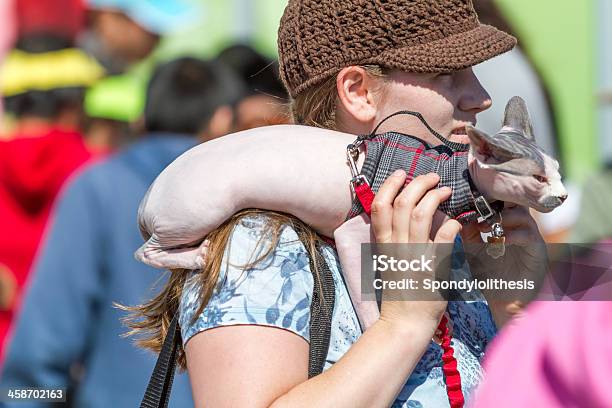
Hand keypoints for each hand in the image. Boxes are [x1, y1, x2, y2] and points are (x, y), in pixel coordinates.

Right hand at [370, 170, 461, 331]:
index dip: (390, 185)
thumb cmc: (399, 293)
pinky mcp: (431, 267)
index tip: (401, 174)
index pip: (379, 207)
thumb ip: (396, 240)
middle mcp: (396, 246)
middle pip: (402, 203)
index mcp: (383, 245)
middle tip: (431, 177)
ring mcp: (413, 255)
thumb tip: (411, 217)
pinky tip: (457, 221)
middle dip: (417, 183)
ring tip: (445, 190)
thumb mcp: (390, 262)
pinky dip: (451, 224)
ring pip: (420, 214)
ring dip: (434, 196)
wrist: (403, 323)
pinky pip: (443, 237)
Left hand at [461, 204, 547, 325]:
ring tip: (483, 226)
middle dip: (497, 200)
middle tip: (478, 205)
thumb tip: (458, 214)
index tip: (469, 196)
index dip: (488, 195)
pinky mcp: (538, 252)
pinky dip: (511, 235)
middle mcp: (522, 228)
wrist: (504, 303)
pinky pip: (529, 236)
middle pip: (515, 201)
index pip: (502, 201)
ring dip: (502, 217)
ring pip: (523, 215)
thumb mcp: (474, 251)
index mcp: (508, 225)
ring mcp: (532, 238)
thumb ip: (468, 233)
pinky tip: (495, 240)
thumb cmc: (490, 276)